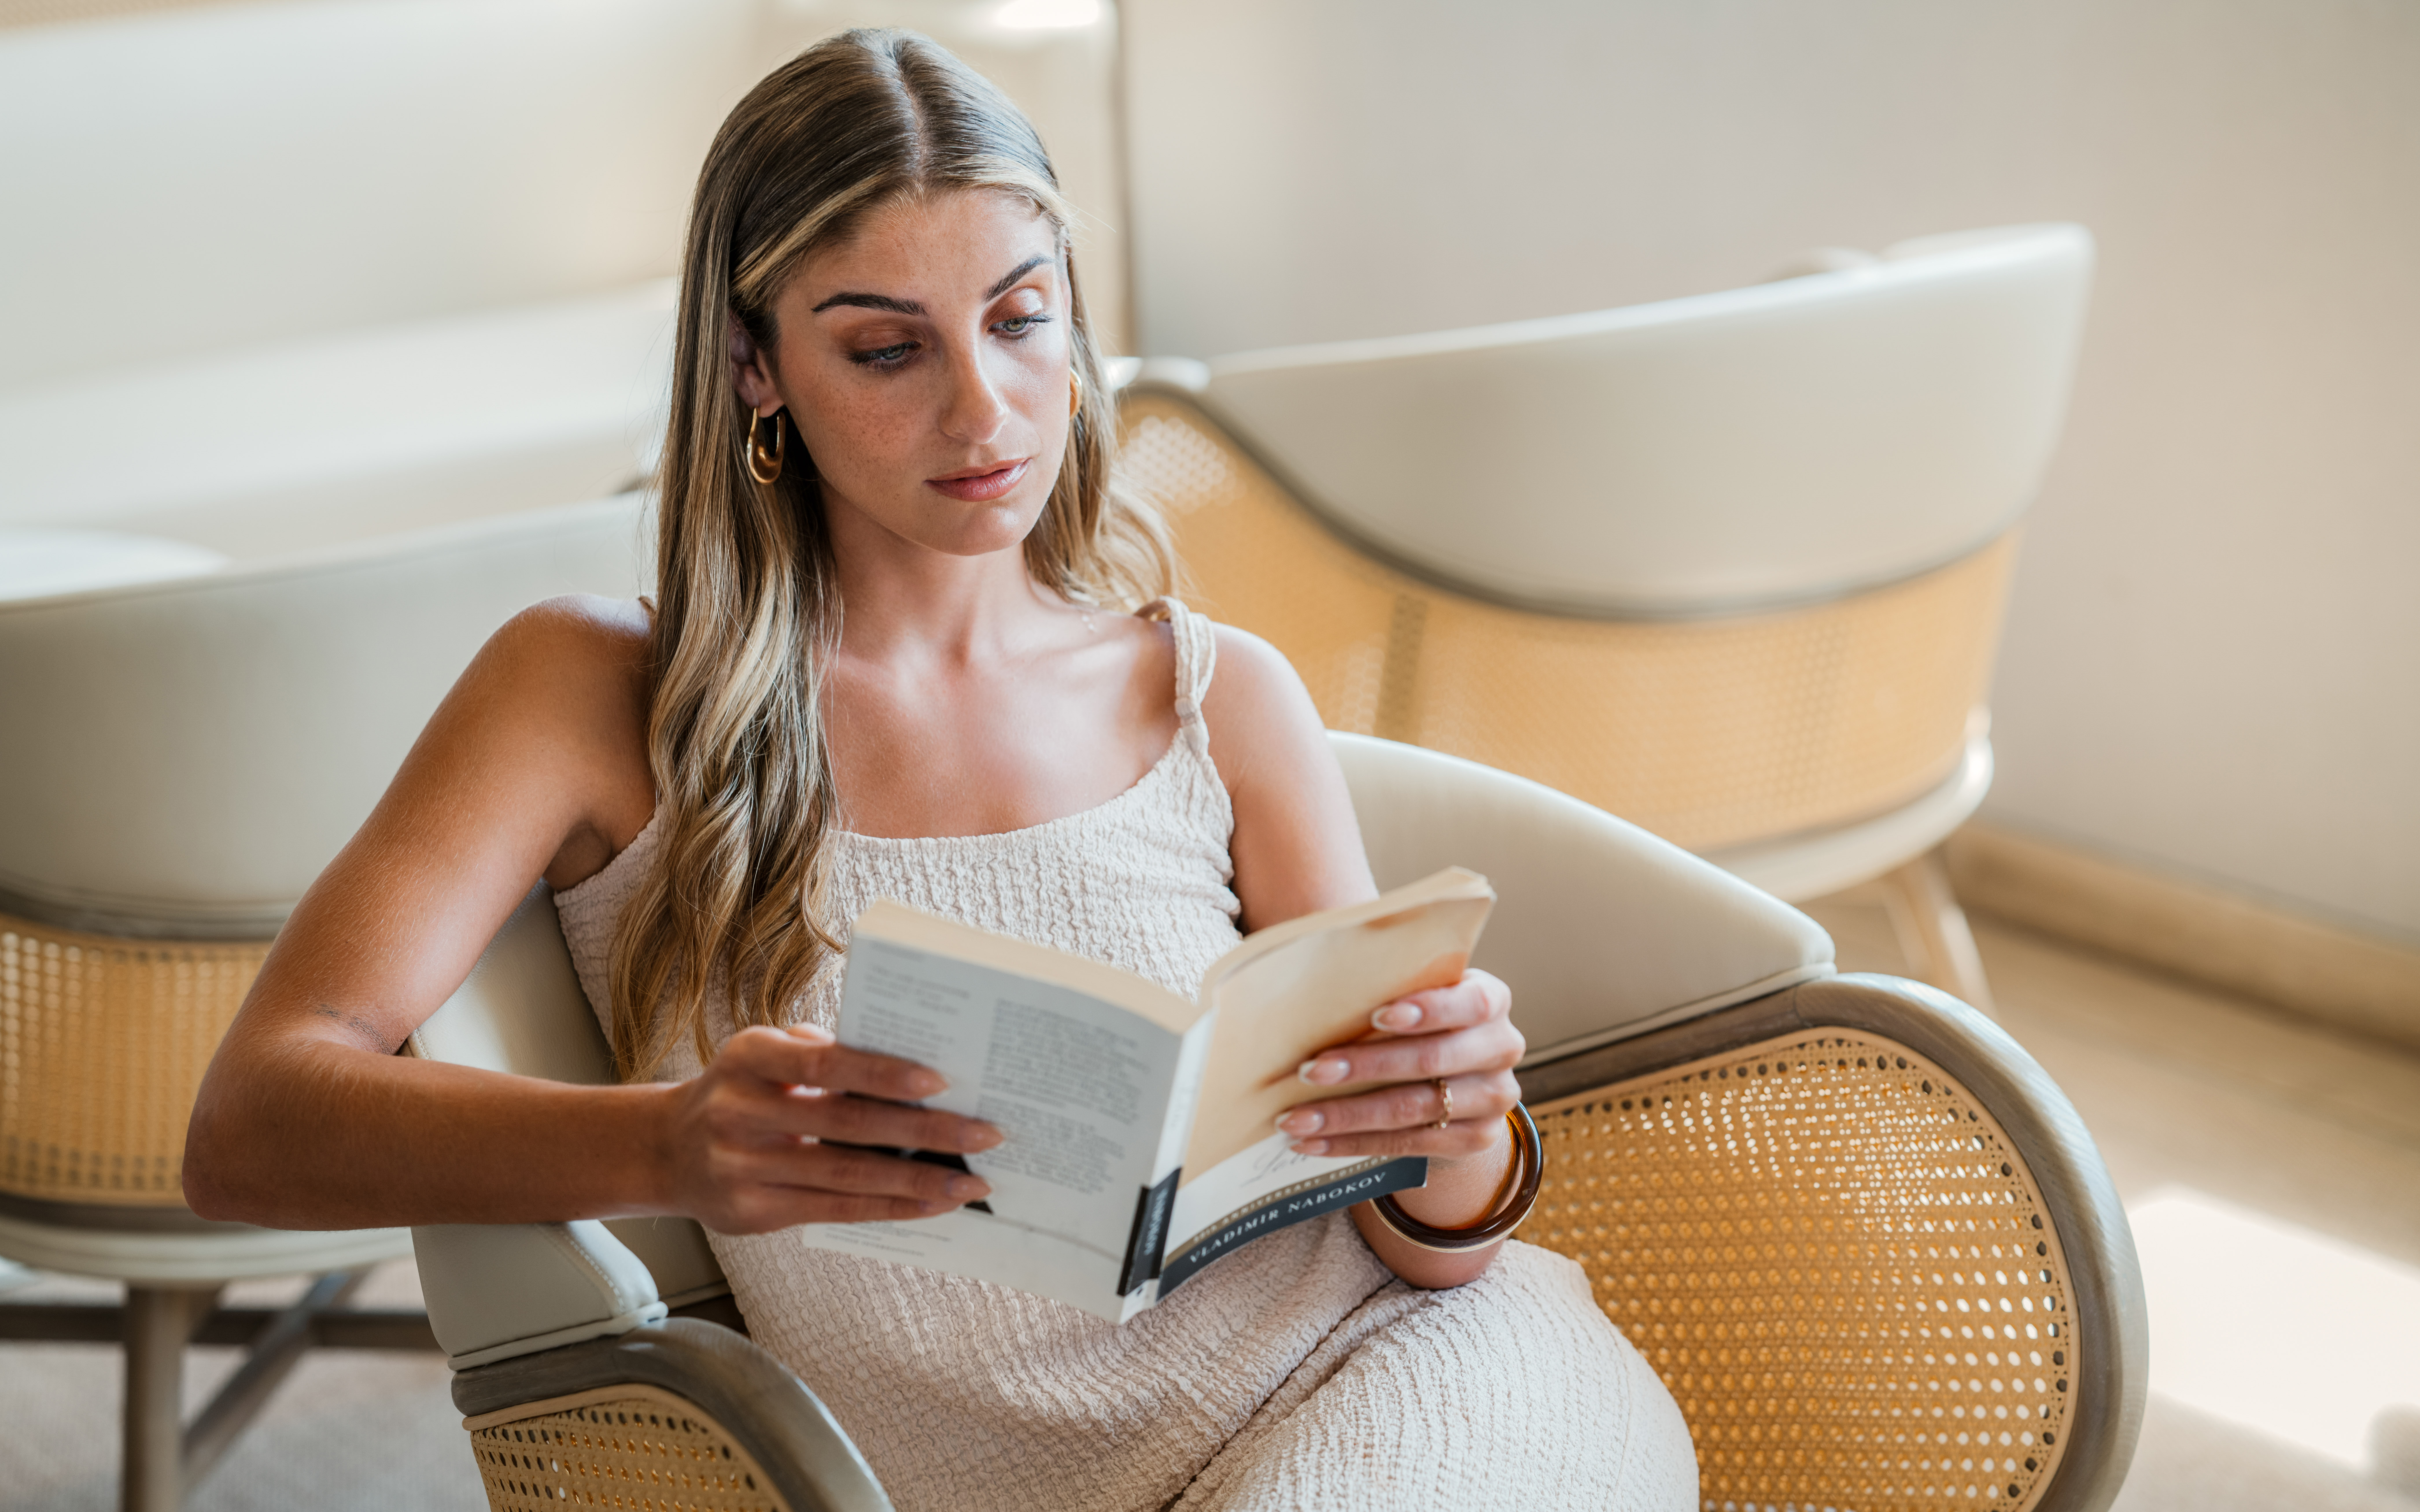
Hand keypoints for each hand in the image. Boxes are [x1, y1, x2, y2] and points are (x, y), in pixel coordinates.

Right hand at [657, 1023, 1001, 1234]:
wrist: (666, 1149)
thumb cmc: (742, 1091)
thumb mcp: (766, 1055)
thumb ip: (821, 1051)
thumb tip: (905, 1065)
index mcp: (749, 1059)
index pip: (825, 1064)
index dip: (882, 1074)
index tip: (940, 1081)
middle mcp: (740, 1113)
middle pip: (847, 1125)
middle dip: (924, 1131)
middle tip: (984, 1134)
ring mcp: (742, 1168)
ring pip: (847, 1176)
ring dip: (917, 1180)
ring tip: (971, 1181)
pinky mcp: (752, 1214)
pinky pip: (834, 1210)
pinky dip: (889, 1207)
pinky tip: (931, 1205)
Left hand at [1275, 968, 1521, 1168]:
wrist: (1458, 1075)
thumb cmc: (1422, 1020)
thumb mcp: (1420, 996)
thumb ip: (1391, 990)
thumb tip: (1313, 995)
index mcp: (1490, 1000)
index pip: (1469, 1004)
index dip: (1427, 1011)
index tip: (1375, 1017)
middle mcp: (1502, 1047)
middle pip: (1431, 1060)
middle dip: (1364, 1067)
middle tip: (1309, 1071)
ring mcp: (1494, 1098)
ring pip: (1413, 1109)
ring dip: (1347, 1115)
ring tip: (1294, 1119)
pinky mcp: (1478, 1139)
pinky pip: (1409, 1144)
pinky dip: (1354, 1144)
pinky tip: (1314, 1143)